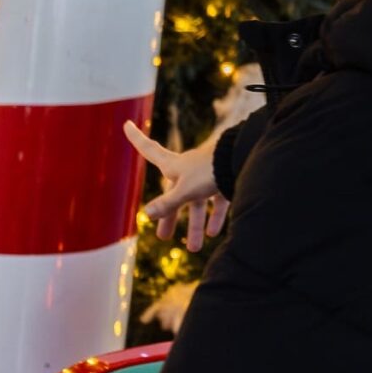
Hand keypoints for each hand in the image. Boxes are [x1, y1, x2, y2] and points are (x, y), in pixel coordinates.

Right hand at [124, 120, 226, 250]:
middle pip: (174, 195)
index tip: (127, 123)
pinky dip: (215, 218)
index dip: (136, 138)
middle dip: (169, 217)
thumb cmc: (210, 172)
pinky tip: (213, 234)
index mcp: (173, 165)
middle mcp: (187, 170)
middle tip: (163, 237)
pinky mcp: (223, 183)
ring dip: (194, 226)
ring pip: (197, 205)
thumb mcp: (185, 190)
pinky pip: (217, 203)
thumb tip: (147, 214)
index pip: (149, 149)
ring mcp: (206, 176)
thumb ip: (167, 203)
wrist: (243, 161)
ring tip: (194, 248)